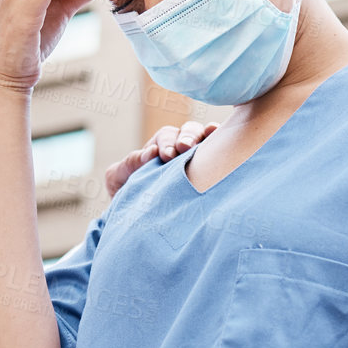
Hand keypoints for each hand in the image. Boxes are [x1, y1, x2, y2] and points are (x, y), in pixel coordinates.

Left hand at [104, 120, 218, 195]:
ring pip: (206, 136)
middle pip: (188, 131)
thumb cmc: (129, 192)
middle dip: (187, 137)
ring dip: (207, 137)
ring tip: (210, 138)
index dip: (166, 143)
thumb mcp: (118, 178)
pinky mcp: (213, 168)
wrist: (140, 216)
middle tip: (184, 148)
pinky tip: (229, 144)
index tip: (165, 156)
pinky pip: (222, 150)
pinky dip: (225, 142)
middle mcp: (180, 146)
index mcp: (158, 146)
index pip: (165, 136)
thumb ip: (128, 164)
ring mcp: (198, 154)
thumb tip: (150, 153)